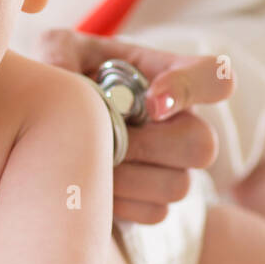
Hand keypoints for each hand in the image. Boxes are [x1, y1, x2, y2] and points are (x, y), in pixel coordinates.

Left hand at [38, 28, 235, 223]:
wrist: (52, 128)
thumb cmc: (65, 77)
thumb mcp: (57, 51)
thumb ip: (61, 54)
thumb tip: (66, 78)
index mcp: (165, 74)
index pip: (212, 76)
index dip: (192, 89)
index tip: (153, 102)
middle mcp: (181, 120)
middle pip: (203, 144)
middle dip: (148, 147)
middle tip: (106, 140)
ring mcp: (174, 164)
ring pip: (178, 184)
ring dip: (127, 178)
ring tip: (87, 163)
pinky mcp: (156, 200)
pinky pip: (155, 211)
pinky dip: (119, 204)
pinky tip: (92, 187)